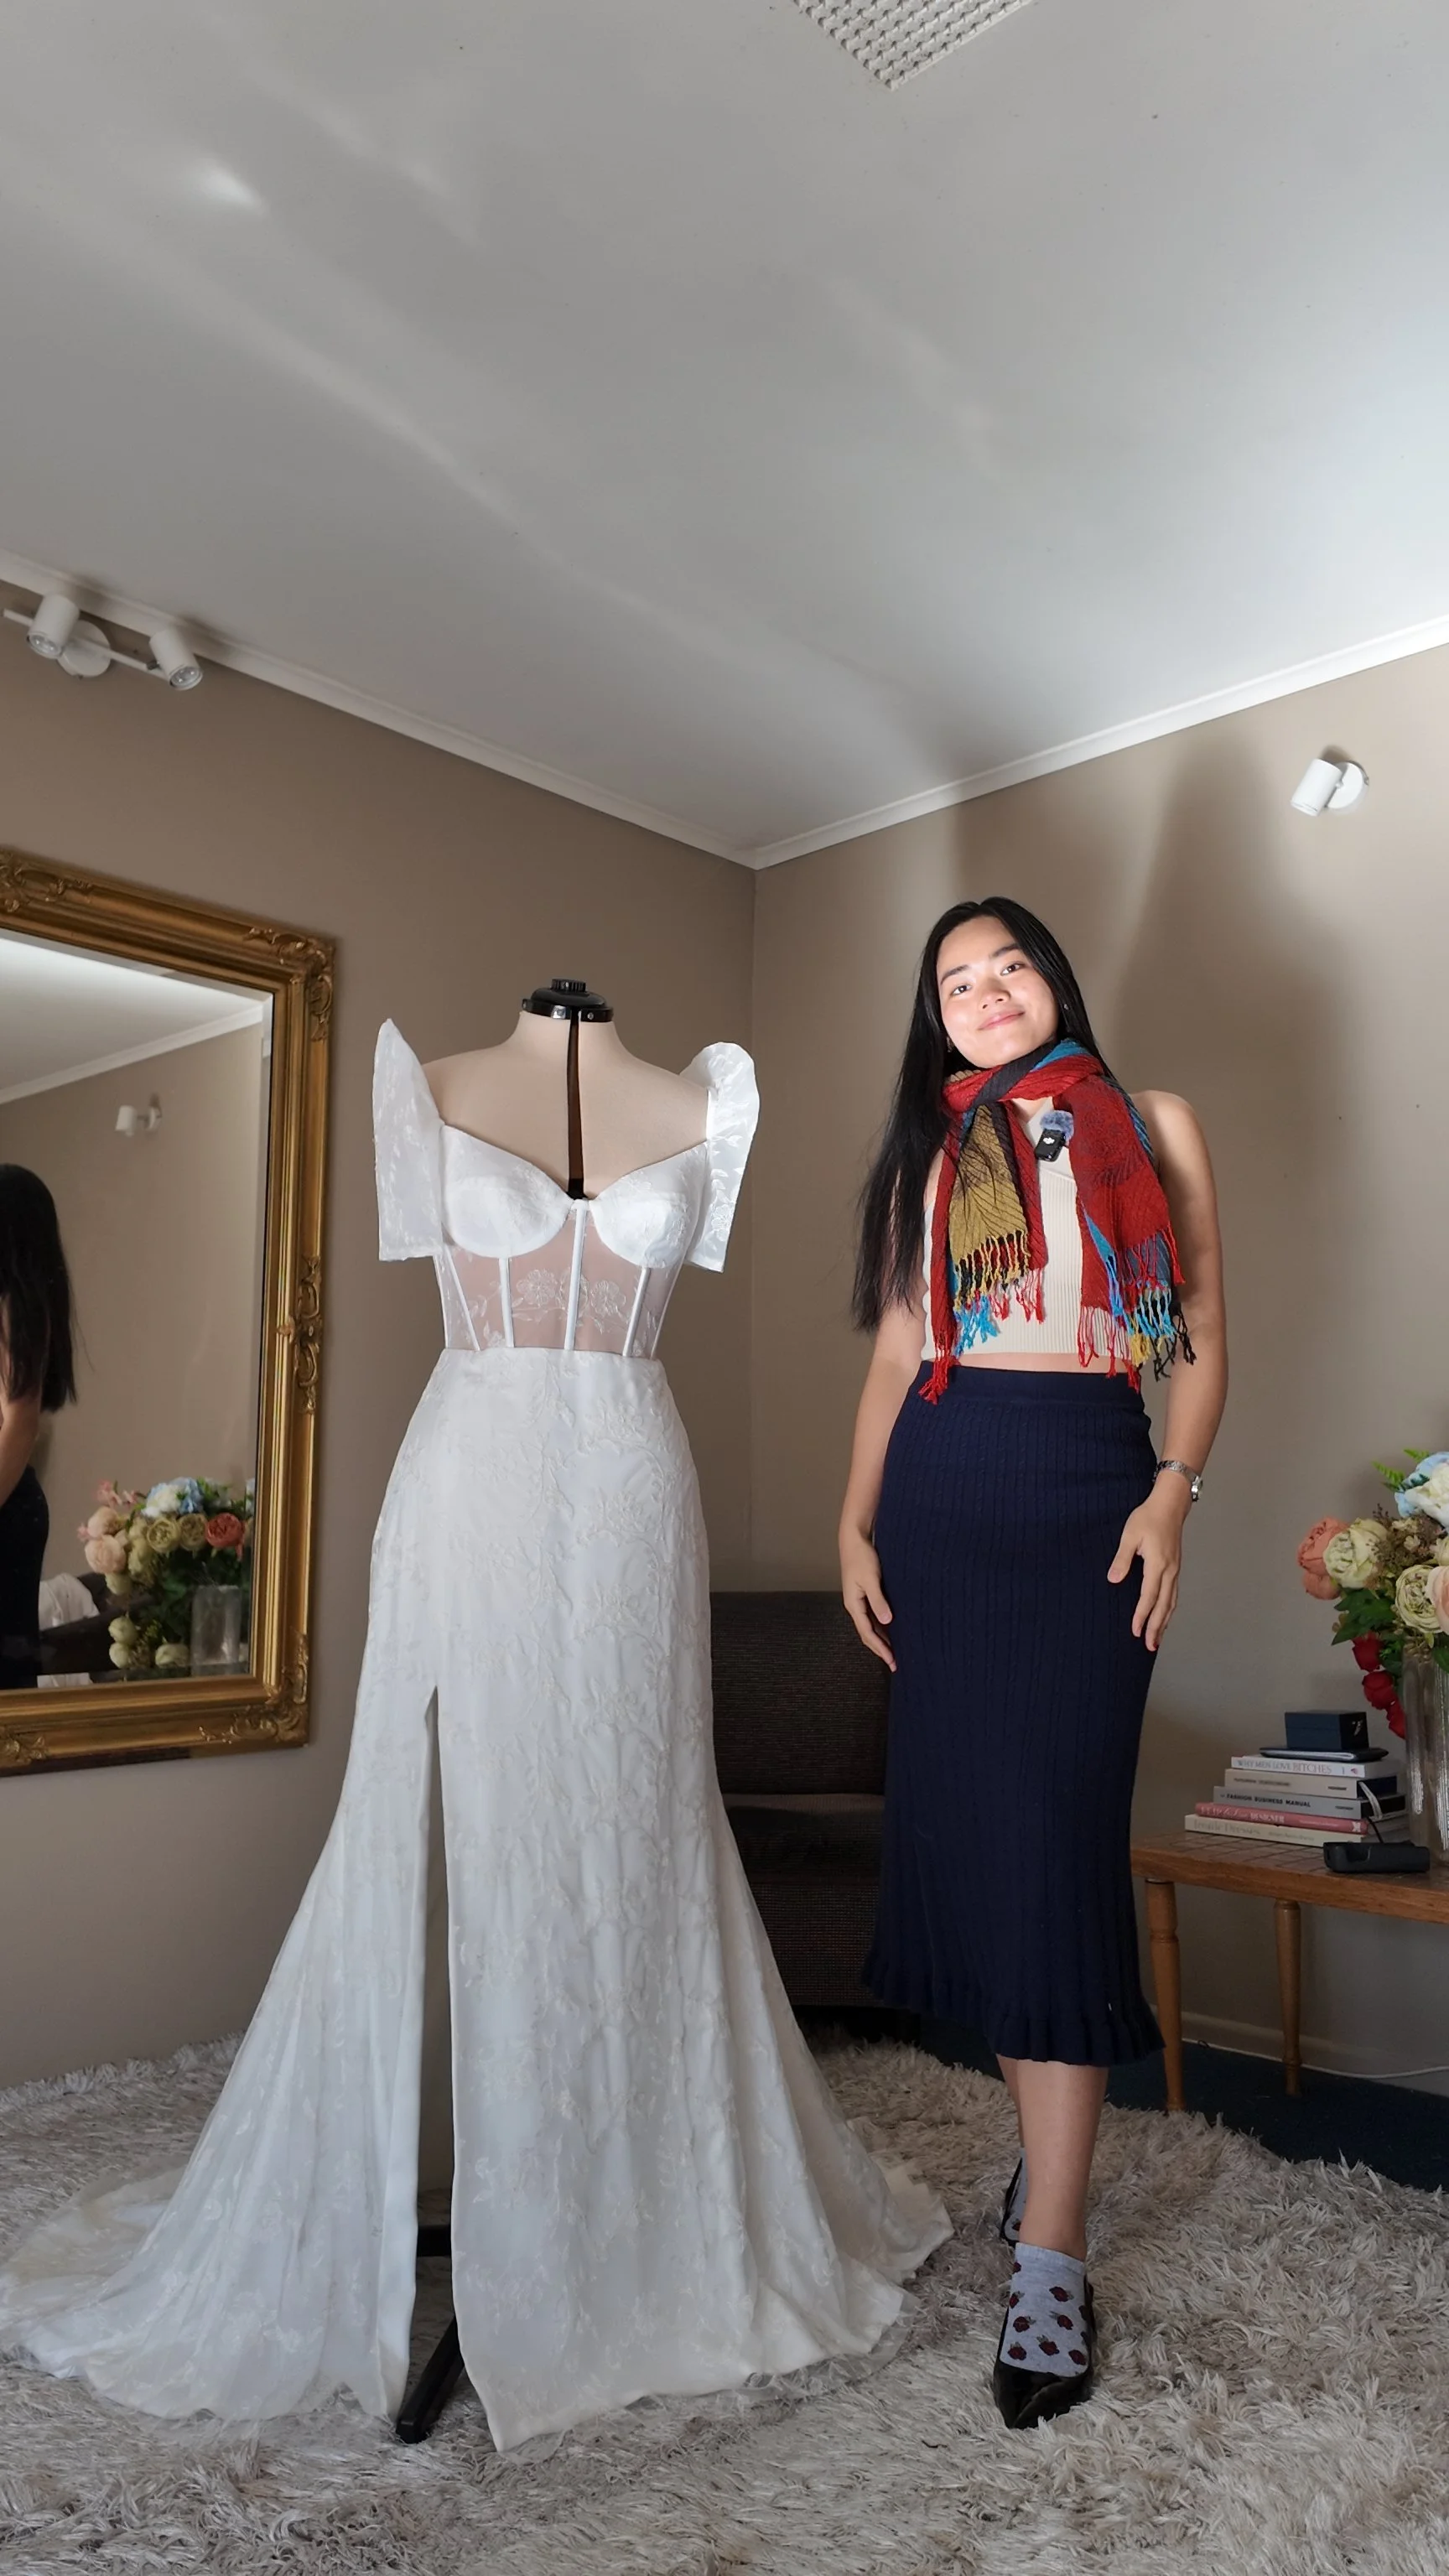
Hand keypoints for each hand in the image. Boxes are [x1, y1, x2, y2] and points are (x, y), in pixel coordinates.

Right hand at [840, 1529, 895, 1670]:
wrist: (854, 1539)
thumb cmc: (862, 1556)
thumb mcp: (871, 1578)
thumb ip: (878, 1600)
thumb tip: (887, 1622)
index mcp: (854, 1604)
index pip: (867, 1633)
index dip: (880, 1648)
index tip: (891, 1660)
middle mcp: (855, 1606)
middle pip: (867, 1634)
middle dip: (880, 1649)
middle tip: (894, 1664)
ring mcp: (859, 1601)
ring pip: (871, 1627)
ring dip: (881, 1640)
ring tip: (894, 1653)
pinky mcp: (865, 1594)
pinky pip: (873, 1617)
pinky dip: (882, 1628)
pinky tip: (891, 1632)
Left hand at [1107, 1475, 1189, 1649]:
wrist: (1170, 1505)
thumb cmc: (1148, 1517)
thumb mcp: (1130, 1535)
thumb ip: (1122, 1559)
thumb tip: (1114, 1579)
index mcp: (1158, 1564)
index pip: (1148, 1597)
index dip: (1141, 1616)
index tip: (1134, 1631)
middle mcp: (1169, 1571)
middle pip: (1163, 1606)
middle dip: (1156, 1627)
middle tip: (1149, 1646)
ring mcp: (1175, 1570)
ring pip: (1171, 1602)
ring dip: (1164, 1622)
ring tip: (1157, 1639)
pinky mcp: (1175, 1567)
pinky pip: (1173, 1594)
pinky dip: (1169, 1609)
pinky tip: (1164, 1616)